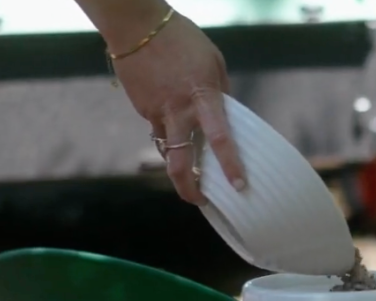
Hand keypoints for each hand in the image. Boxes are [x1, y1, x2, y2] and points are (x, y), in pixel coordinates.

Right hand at [108, 11, 246, 204]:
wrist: (136, 25)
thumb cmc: (182, 39)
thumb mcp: (214, 63)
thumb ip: (221, 92)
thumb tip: (226, 114)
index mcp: (203, 98)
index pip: (220, 139)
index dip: (230, 166)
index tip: (239, 186)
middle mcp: (178, 111)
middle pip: (180, 162)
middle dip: (189, 188)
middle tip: (199, 200)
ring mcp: (156, 112)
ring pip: (167, 149)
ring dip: (178, 161)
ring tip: (189, 166)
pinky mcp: (141, 108)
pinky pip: (157, 126)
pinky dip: (167, 128)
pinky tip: (170, 114)